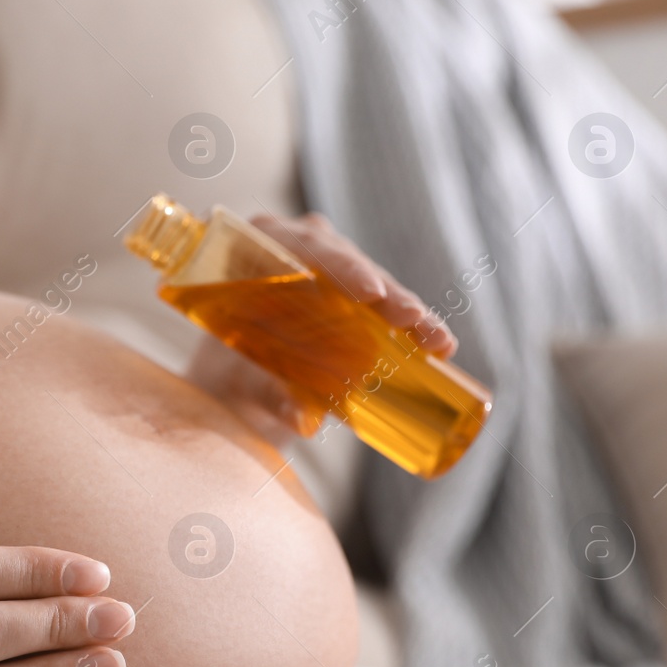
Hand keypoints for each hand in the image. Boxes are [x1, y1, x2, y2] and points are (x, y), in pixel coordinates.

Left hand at [185, 211, 456, 445]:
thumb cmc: (226, 377)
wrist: (229, 389)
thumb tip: (304, 421)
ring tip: (435, 341)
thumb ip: (269, 396)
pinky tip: (440, 346)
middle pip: (344, 261)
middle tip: (411, 320)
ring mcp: (327, 267)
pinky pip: (386, 305)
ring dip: (405, 310)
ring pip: (372, 281)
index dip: (338, 266)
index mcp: (253, 249)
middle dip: (383, 292)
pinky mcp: (354, 294)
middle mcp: (292, 247)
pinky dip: (412, 326)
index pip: (298, 245)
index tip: (367, 293)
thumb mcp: (243, 386)